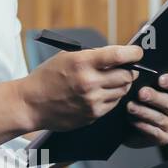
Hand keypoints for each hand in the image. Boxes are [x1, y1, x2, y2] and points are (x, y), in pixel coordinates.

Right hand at [20, 44, 142, 132]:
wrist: (30, 104)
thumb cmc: (45, 78)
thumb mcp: (65, 57)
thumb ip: (91, 56)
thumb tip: (116, 55)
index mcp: (81, 63)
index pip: (118, 56)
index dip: (133, 52)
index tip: (137, 52)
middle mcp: (89, 82)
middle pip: (127, 75)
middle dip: (128, 70)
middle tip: (125, 68)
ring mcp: (92, 101)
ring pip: (122, 90)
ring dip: (120, 84)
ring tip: (107, 81)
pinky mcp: (93, 115)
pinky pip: (113, 103)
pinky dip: (111, 97)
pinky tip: (99, 93)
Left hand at [121, 72, 167, 147]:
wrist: (130, 127)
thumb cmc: (137, 102)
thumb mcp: (140, 88)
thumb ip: (142, 81)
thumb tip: (133, 73)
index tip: (160, 79)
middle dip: (154, 97)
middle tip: (141, 93)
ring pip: (160, 118)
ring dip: (143, 112)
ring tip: (130, 107)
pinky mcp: (164, 138)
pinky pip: (154, 131)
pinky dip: (141, 125)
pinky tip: (132, 120)